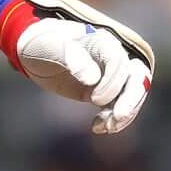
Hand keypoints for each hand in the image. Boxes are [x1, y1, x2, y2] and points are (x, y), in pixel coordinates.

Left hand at [12, 14, 152, 133]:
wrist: (33, 51)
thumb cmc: (41, 44)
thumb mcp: (49, 47)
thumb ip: (71, 58)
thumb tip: (93, 78)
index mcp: (100, 41)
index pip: (118, 60)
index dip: (112, 82)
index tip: (94, 100)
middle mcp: (111, 56)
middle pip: (136, 75)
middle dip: (131, 98)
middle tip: (117, 118)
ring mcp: (110, 74)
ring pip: (132, 91)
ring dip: (125, 112)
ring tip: (106, 128)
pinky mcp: (104, 89)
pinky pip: (119, 104)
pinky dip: (113, 118)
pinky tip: (98, 128)